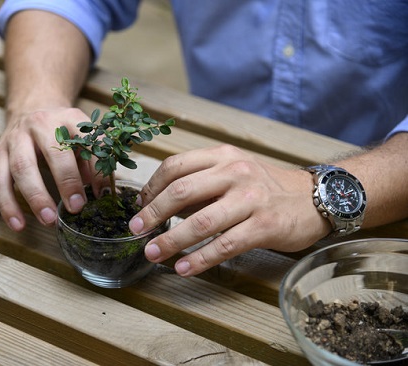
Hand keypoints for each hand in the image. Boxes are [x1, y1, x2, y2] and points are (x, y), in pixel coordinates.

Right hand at [0, 107, 102, 230]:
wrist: (30, 109)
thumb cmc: (62, 133)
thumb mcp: (81, 139)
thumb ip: (92, 162)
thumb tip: (102, 193)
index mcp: (69, 118)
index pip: (87, 142)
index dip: (96, 168)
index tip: (101, 195)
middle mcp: (41, 124)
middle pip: (53, 152)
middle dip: (66, 181)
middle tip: (76, 208)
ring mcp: (16, 137)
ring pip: (22, 167)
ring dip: (36, 197)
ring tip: (49, 220)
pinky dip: (8, 205)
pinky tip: (18, 225)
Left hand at [128, 144, 330, 275]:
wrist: (314, 197)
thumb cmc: (265, 187)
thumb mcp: (233, 173)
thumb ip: (200, 185)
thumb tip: (160, 205)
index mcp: (222, 156)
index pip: (176, 166)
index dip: (152, 188)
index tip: (139, 206)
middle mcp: (235, 172)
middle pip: (181, 191)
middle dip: (153, 213)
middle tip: (136, 230)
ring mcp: (250, 199)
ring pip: (201, 222)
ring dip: (171, 240)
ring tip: (153, 253)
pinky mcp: (264, 226)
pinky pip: (225, 246)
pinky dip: (200, 259)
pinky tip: (184, 268)